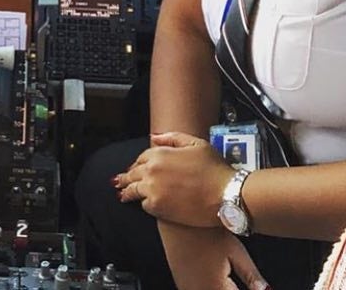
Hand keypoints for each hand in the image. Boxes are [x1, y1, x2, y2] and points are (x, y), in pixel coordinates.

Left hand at [114, 130, 235, 226]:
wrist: (226, 194)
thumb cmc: (214, 169)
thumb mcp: (196, 144)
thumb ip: (172, 138)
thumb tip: (154, 137)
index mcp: (159, 153)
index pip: (141, 158)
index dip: (138, 163)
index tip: (135, 167)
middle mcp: (152, 170)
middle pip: (133, 173)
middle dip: (126, 177)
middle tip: (119, 181)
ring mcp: (153, 190)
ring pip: (134, 190)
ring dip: (127, 192)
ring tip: (122, 194)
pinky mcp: (158, 208)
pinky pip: (145, 205)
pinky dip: (144, 204)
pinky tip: (143, 204)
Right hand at [160, 224, 269, 289]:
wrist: (175, 216)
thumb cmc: (206, 229)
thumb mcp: (236, 250)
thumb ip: (251, 276)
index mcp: (216, 288)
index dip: (251, 289)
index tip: (258, 287)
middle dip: (234, 289)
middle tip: (245, 282)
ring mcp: (187, 288)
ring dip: (223, 289)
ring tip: (232, 280)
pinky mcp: (180, 282)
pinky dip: (210, 287)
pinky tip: (218, 279)